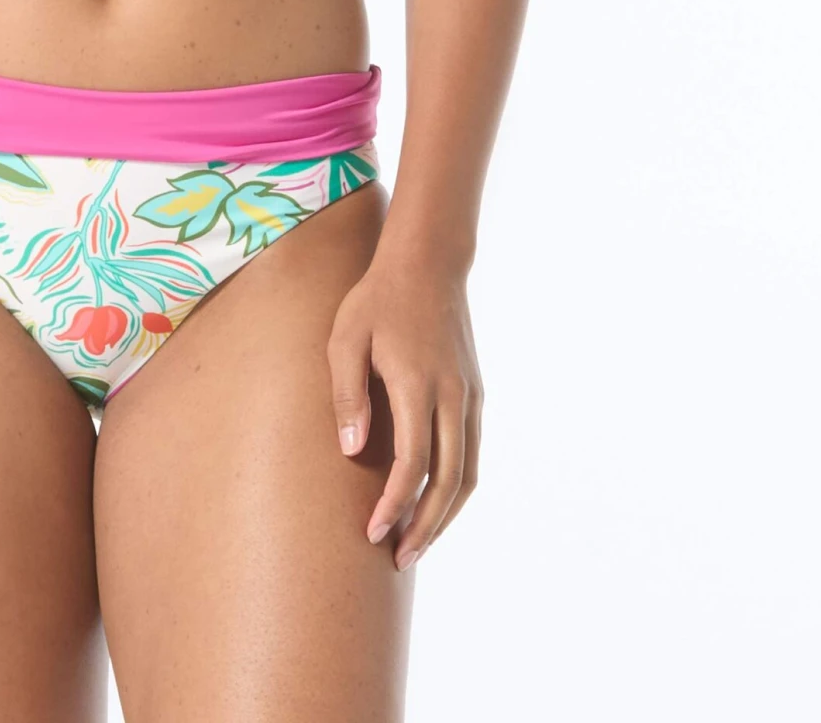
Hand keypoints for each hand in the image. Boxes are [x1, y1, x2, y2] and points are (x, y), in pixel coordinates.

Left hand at [327, 255, 482, 570]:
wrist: (428, 262)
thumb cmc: (377, 299)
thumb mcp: (346, 338)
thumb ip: (347, 394)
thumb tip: (351, 451)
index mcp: (418, 383)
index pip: (412, 463)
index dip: (394, 504)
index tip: (372, 532)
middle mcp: (453, 396)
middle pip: (448, 482)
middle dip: (424, 527)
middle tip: (397, 558)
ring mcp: (469, 396)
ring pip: (467, 475)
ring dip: (444, 516)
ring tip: (416, 544)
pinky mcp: (474, 394)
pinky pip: (471, 454)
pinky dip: (455, 488)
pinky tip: (433, 504)